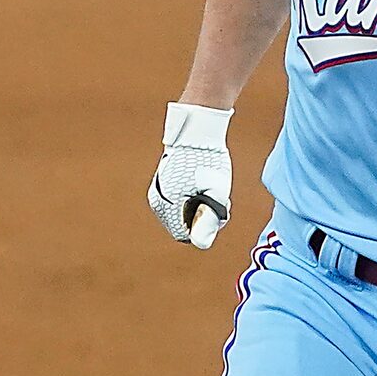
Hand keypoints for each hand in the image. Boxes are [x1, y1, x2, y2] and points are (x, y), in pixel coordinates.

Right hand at [148, 102, 232, 248]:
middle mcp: (158, 201)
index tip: (216, 211)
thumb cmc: (209, 161)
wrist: (197, 132)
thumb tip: (202, 243)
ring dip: (195, 205)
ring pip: (179, 210)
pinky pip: (176, 198)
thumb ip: (209, 220)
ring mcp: (158, 190)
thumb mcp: (216, 192)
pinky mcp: (162, 181)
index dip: (203, 226)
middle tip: (217, 197)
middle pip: (181, 222)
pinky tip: (200, 182)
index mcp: (169, 206)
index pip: (185, 233)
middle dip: (200, 215)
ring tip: (209, 187)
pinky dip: (189, 195)